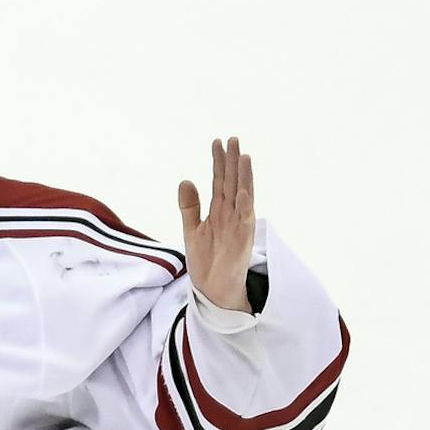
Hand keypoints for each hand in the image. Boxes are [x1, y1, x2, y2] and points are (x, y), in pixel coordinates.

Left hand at [179, 137, 255, 312]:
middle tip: (233, 139)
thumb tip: (185, 180)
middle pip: (232, 182)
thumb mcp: (192, 229)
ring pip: (242, 195)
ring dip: (244, 176)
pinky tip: (242, 189)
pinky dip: (244, 204)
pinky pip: (244, 219)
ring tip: (243, 155)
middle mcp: (231, 214)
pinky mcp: (242, 240)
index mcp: (219, 211)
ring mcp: (238, 226)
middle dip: (232, 161)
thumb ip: (189, 206)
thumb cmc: (206, 260)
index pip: (219, 181)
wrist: (212, 289)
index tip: (217, 142)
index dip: (218, 162)